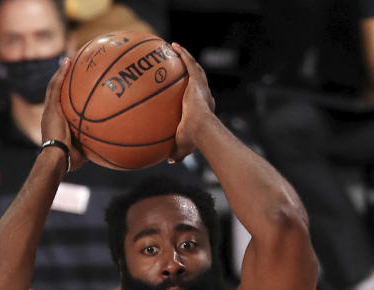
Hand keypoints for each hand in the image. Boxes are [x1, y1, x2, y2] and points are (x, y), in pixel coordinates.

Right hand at [41, 57, 85, 170]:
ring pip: (54, 87)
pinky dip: (60, 74)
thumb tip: (107, 144)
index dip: (67, 96)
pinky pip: (55, 87)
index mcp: (57, 123)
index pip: (62, 106)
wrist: (57, 157)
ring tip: (68, 59)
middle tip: (71, 67)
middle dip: (63, 80)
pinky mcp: (50, 108)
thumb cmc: (70, 159)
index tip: (76, 88)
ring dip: (61, 73)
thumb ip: (92, 144)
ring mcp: (50, 110)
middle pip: (56, 93)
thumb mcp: (83, 151)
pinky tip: (67, 62)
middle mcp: (52, 114)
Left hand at [169, 43, 215, 161]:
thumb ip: (177, 152)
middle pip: (198, 80)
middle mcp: (205, 95)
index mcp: (203, 109)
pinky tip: (173, 45)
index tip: (188, 92)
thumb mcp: (182, 147)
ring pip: (195, 68)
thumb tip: (169, 160)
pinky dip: (182, 53)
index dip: (195, 93)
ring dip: (187, 58)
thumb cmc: (193, 140)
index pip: (199, 98)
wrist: (201, 129)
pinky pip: (189, 62)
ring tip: (177, 49)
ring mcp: (201, 87)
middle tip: (182, 67)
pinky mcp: (197, 80)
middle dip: (191, 72)